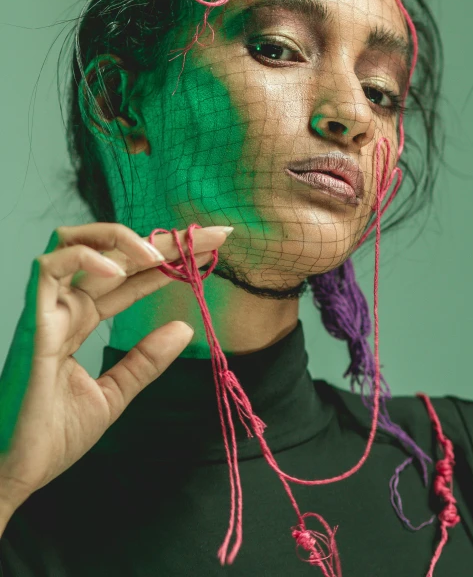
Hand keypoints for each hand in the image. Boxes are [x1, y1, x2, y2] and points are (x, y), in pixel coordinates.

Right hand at [0, 222, 231, 512]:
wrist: (12, 473)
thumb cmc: (50, 437)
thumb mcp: (113, 394)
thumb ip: (145, 360)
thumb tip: (184, 328)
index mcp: (81, 319)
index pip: (131, 276)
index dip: (169, 259)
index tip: (212, 250)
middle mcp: (65, 306)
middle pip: (115, 254)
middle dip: (165, 239)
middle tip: (214, 236)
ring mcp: (47, 309)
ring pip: (74, 241)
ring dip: (120, 239)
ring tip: (158, 255)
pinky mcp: (33, 321)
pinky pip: (48, 268)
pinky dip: (84, 259)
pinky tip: (119, 271)